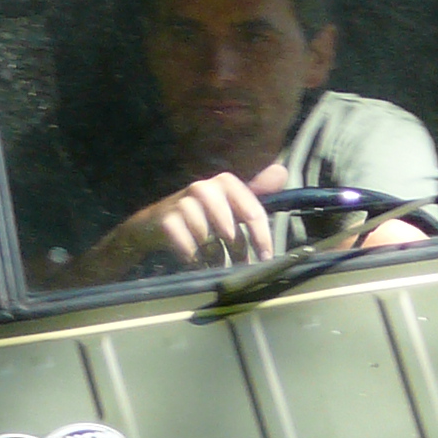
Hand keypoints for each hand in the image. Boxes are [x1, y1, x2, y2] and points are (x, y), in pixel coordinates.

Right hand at [68, 163, 288, 285]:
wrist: (156, 222)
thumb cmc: (201, 214)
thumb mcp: (229, 201)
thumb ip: (256, 191)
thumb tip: (282, 172)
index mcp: (225, 181)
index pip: (252, 212)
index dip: (262, 238)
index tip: (266, 258)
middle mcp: (204, 187)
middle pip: (231, 231)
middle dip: (237, 252)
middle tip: (238, 265)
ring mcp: (184, 203)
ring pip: (210, 241)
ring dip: (214, 258)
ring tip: (215, 263)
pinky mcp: (167, 220)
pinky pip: (190, 249)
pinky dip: (195, 260)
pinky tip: (195, 261)